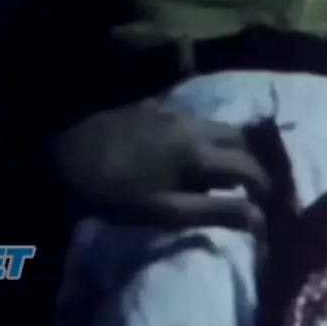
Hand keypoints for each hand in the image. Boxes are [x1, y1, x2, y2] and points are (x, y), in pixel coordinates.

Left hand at [52, 99, 272, 229]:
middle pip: (239, 137)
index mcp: (198, 152)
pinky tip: (185, 154)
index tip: (265, 206)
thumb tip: (259, 219)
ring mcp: (169, 111)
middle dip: (250, 161)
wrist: (61, 165)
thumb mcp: (169, 213)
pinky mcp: (149, 107)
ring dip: (225, 147)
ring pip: (214, 125)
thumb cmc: (116, 198)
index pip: (250, 167)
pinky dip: (200, 136)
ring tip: (218, 173)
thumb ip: (217, 213)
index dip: (264, 187)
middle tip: (247, 187)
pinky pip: (189, 118)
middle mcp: (191, 123)